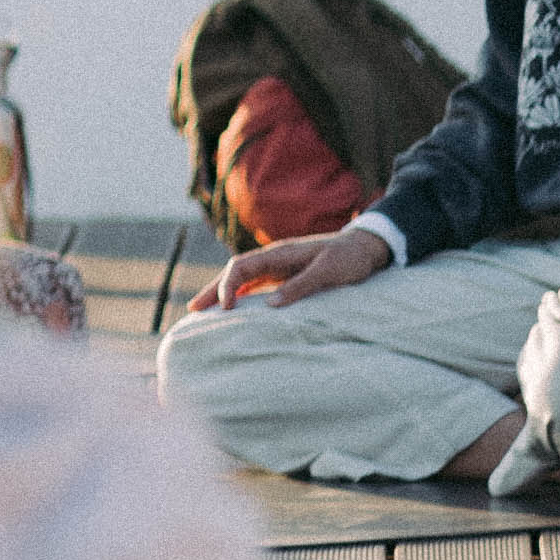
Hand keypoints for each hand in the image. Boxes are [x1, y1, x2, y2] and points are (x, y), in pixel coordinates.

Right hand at [196, 226, 387, 314]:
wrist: (366, 248)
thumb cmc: (349, 258)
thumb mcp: (328, 271)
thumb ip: (301, 285)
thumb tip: (270, 304)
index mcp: (279, 253)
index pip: (241, 267)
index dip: (227, 286)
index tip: (224, 308)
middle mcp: (274, 259)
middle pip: (233, 272)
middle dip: (212, 289)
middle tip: (193, 310)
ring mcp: (278, 268)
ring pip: (241, 279)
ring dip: (222, 293)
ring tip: (204, 312)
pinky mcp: (285, 276)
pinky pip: (255, 286)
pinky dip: (240, 296)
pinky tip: (233, 310)